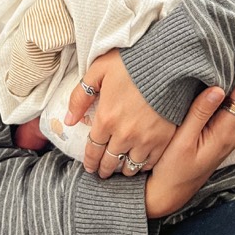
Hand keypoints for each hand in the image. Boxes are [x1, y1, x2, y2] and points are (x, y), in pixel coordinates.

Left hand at [66, 49, 175, 177]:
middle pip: (110, 161)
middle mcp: (124, 134)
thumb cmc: (131, 63)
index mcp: (106, 119)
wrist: (166, 63)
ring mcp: (145, 139)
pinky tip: (140, 163)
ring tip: (121, 169)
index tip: (89, 167)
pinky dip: (143, 166)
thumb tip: (69, 120)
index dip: (90, 161)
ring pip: (130, 166)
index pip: (93, 149)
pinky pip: (151, 163)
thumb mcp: (99, 71)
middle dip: (104, 169)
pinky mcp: (164, 139)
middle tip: (102, 172)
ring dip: (123, 170)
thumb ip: (81, 96)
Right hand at [145, 43, 234, 218]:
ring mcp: (228, 133)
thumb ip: (199, 113)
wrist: (170, 193)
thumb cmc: (172, 169)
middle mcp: (232, 131)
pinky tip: (232, 77)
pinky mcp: (221, 133)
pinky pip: (234, 105)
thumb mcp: (182, 140)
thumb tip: (218, 87)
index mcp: (226, 131)